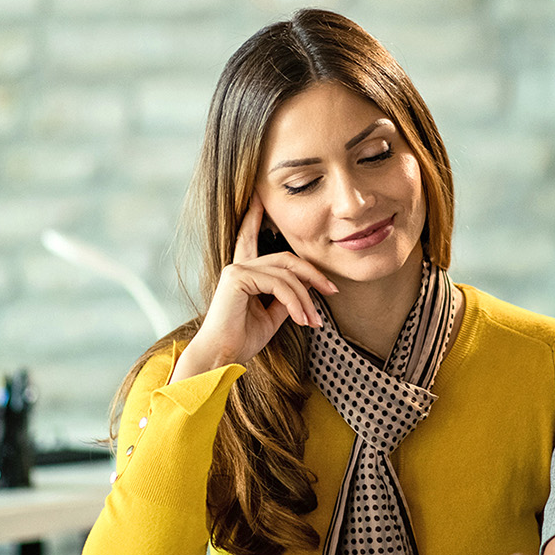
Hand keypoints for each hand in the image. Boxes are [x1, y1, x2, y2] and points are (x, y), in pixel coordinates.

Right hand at [172, 197, 337, 382]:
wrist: (222, 357)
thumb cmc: (242, 340)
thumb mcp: (271, 316)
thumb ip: (285, 298)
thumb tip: (305, 289)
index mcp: (244, 273)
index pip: (250, 239)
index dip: (254, 217)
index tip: (259, 197)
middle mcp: (239, 267)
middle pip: (286, 258)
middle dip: (312, 273)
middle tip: (332, 290)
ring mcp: (237, 270)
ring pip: (286, 274)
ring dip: (305, 298)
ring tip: (313, 320)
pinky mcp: (238, 278)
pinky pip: (278, 284)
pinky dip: (295, 301)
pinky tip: (301, 319)